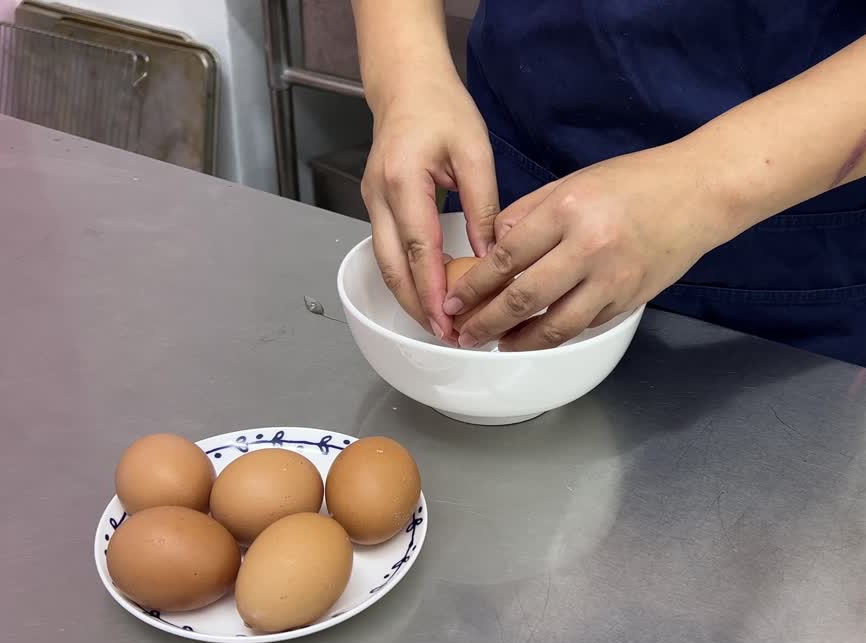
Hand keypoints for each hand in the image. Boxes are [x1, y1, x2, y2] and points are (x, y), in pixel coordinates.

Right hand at [360, 75, 498, 341]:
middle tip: (446, 336)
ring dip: (410, 297)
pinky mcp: (377, 205)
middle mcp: (379, 196)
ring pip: (385, 263)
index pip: (417, 248)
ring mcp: (372, 202)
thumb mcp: (475, 153)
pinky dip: (407, 276)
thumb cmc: (442, 108)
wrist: (407, 83)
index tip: (448, 321)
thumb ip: (483, 207)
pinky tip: (430, 293)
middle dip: (416, 306)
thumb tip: (493, 258)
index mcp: (403, 181)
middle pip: (391, 267)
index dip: (432, 291)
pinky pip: (388, 250)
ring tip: (440, 324)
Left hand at [444, 144, 734, 350]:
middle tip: (463, 332)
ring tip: (496, 343)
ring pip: (554, 326)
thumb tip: (491, 247)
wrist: (699, 193)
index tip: (454, 300)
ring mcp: (612, 279)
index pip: (506, 256)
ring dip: (519, 340)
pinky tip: (536, 334)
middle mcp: (589, 248)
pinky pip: (583, 324)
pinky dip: (556, 333)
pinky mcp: (629, 300)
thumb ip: (528, 214)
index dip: (475, 285)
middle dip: (486, 321)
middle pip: (524, 298)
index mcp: (568, 211)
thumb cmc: (635, 182)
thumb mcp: (573, 183)